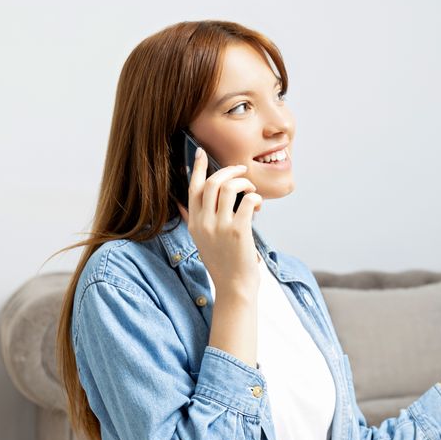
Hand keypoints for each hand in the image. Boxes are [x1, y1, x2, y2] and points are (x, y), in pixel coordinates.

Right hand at [177, 147, 262, 293]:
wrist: (234, 287)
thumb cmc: (222, 263)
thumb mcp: (201, 241)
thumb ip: (194, 221)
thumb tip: (183, 204)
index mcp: (194, 223)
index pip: (193, 188)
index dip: (198, 167)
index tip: (202, 152)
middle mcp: (204, 223)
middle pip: (213, 183)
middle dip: (229, 171)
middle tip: (241, 172)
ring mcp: (220, 227)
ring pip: (229, 188)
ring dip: (244, 183)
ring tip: (251, 191)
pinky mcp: (238, 232)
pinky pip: (246, 202)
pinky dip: (254, 198)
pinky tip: (257, 206)